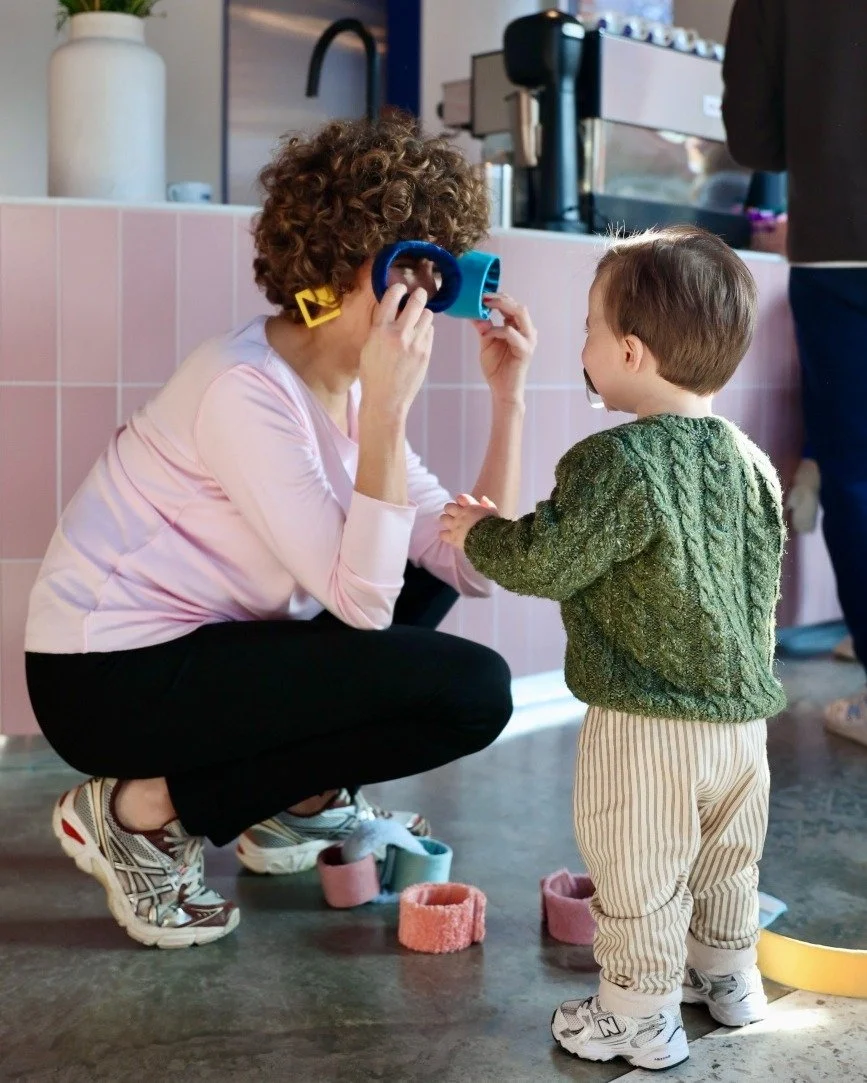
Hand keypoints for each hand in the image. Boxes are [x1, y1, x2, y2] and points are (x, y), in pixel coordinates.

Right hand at [359, 284, 433, 417]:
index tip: (400, 288)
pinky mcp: (425, 353)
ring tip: (417, 320)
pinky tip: (418, 337)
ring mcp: (415, 344)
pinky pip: (429, 332)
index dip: (398, 288)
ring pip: (427, 315)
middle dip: (418, 294)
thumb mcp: (368, 347)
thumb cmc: (373, 375)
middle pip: (417, 301)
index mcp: (380, 331)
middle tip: (418, 294)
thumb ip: (380, 327)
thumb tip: (392, 310)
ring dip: (422, 314)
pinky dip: (425, 331)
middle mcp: (399, 334)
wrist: (385, 400)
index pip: (392, 297)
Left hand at [439, 493, 498, 550]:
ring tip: (452, 525)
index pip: (460, 497)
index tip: (463, 505)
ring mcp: (455, 526)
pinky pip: (442, 534)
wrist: (489, 540)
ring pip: (443, 518)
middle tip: (455, 516)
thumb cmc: (493, 525)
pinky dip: (445, 535)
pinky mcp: (452, 537)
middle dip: (451, 510)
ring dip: (447, 521)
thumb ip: (488, 505)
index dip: (461, 501)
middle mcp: (460, 514)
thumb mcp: (494, 513)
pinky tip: (449, 536)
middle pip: (448, 507)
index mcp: (471, 507)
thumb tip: (483, 498)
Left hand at [474, 293, 536, 405]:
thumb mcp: (486, 342)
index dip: (498, 297)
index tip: (480, 294)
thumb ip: (483, 327)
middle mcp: (527, 331)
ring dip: (502, 306)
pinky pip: (511, 333)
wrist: (502, 390)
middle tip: (483, 296)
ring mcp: (528, 340)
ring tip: (486, 305)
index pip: (512, 305)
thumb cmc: (496, 368)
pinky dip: (497, 330)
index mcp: (518, 328)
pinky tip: (486, 333)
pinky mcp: (525, 350)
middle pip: (518, 305)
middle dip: (500, 298)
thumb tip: (472, 312)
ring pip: (520, 313)